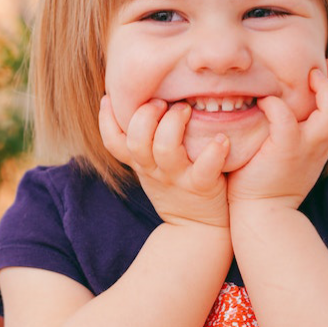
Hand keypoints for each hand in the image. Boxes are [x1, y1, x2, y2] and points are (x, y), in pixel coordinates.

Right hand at [99, 96, 230, 227]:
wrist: (198, 229)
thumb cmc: (177, 187)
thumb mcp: (151, 168)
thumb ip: (145, 141)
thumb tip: (140, 102)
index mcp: (141, 162)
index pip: (113, 142)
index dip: (106, 120)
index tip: (110, 97)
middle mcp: (154, 169)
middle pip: (136, 141)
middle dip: (146, 115)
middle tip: (162, 102)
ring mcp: (177, 178)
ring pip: (165, 150)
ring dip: (174, 124)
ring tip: (187, 109)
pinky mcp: (201, 186)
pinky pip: (205, 169)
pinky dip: (214, 152)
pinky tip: (221, 139)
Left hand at [226, 60, 327, 209]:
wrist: (262, 214)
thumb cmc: (269, 182)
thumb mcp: (292, 154)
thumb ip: (297, 132)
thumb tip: (285, 105)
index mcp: (323, 142)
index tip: (324, 70)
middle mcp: (320, 144)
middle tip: (320, 67)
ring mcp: (305, 147)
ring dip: (324, 89)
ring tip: (307, 76)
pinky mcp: (284, 151)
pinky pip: (285, 118)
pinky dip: (276, 105)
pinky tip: (264, 102)